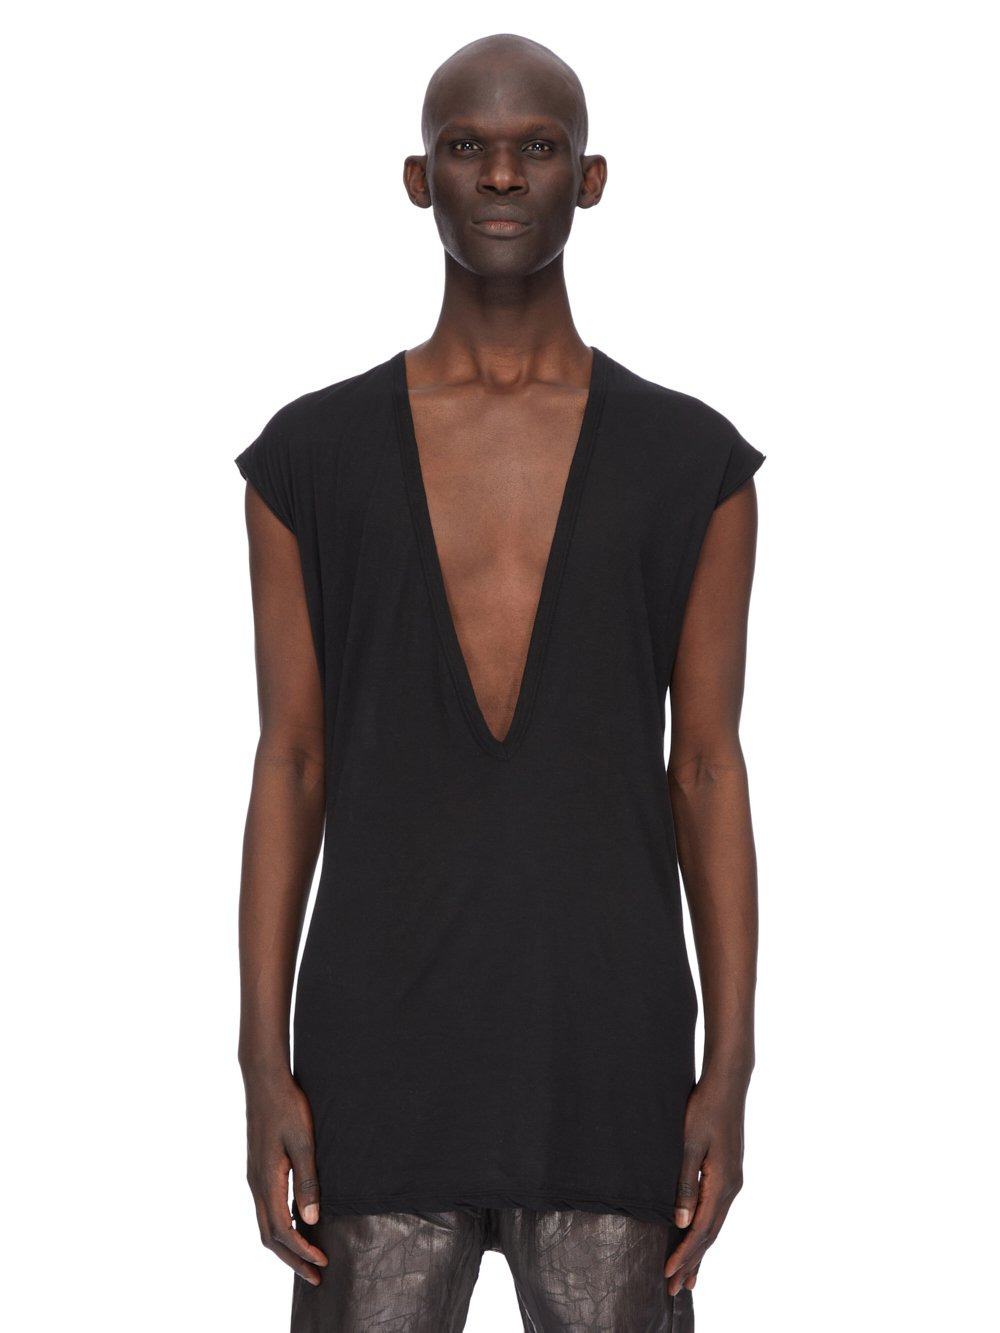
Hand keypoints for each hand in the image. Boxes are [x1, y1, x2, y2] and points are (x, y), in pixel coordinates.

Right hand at [245, 1069, 328, 1284]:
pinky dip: (280, 1227)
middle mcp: (256, 1184)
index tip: (323, 1262)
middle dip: (292, 1259)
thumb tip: (311, 1218)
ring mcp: (254, 1178)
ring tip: (307, 1258)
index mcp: (267, 1181)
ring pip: (265, 1224)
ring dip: (285, 1246)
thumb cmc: (287, 1107)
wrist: (265, 1082)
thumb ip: (308, 1180)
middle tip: (315, 1276)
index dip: (302, 1250)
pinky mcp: (258, 1170)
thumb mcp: (303, 1142)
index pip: (283, 1230)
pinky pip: (266, 1209)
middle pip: (270, 1236)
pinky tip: (297, 1224)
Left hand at [663, 1073, 746, 1296]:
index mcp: (722, 1183)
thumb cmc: (704, 1109)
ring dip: (700, 1251)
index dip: (684, 1254)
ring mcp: (733, 1182)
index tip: (667, 1274)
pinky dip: (706, 1232)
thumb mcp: (689, 1144)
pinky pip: (717, 1212)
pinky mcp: (729, 1174)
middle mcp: (732, 1188)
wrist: (727, 1086)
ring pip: (715, 1225)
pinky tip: (699, 1239)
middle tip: (674, 1289)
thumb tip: (680, 1222)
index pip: (701, 1230)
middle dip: (692, 1262)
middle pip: (710, 1234)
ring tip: (688, 1277)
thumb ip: (684, 1184)